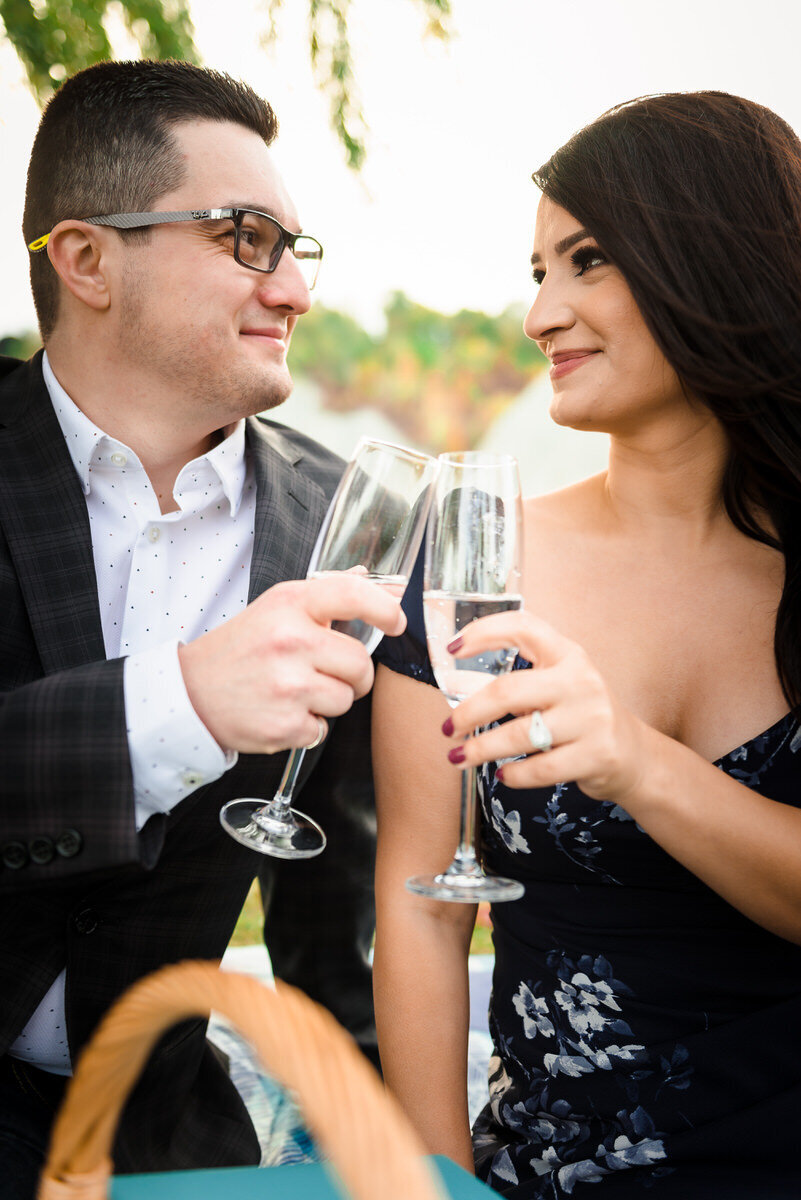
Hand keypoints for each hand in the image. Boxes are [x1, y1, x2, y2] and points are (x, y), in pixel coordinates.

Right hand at [178, 573, 405, 754]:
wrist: (190, 695)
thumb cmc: (240, 649)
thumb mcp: (275, 608)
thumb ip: (327, 595)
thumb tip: (375, 580)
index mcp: (289, 605)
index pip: (353, 595)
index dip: (385, 609)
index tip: (396, 621)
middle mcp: (291, 641)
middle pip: (360, 664)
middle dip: (353, 675)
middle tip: (327, 673)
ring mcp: (288, 685)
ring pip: (346, 699)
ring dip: (329, 701)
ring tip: (295, 691)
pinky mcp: (285, 724)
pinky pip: (323, 729)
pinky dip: (308, 726)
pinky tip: (282, 711)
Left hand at [442, 611, 649, 805]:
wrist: (633, 754)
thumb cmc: (579, 715)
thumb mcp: (553, 687)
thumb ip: (512, 684)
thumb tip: (453, 683)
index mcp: (567, 654)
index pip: (522, 627)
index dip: (484, 632)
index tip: (453, 649)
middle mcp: (580, 680)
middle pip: (508, 690)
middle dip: (469, 712)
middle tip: (447, 727)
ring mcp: (591, 718)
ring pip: (519, 735)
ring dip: (481, 749)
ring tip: (458, 757)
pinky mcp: (596, 754)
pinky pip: (541, 769)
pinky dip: (514, 775)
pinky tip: (502, 774)